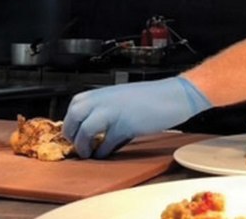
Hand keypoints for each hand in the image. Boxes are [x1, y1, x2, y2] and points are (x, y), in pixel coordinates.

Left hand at [63, 76, 210, 158]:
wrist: (174, 94)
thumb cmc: (152, 96)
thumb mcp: (123, 97)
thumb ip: (107, 108)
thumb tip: (94, 127)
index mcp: (104, 92)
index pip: (75, 105)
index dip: (70, 121)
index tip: (73, 132)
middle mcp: (105, 100)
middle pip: (75, 116)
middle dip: (71, 133)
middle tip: (76, 144)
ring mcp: (114, 112)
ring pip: (86, 130)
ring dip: (83, 145)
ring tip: (88, 153)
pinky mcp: (126, 125)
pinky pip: (106, 142)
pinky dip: (103, 151)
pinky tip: (105, 153)